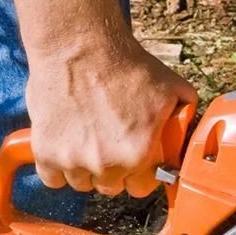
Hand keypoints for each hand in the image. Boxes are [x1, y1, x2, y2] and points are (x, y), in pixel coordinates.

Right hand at [25, 37, 197, 196]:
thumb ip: (185, 113)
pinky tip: (65, 148)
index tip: (134, 162)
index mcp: (138, 155)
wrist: (78, 46)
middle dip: (113, 172)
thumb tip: (189, 126)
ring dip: (85, 169)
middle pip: (110, 188)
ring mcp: (73, 160)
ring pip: (81, 183)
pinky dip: (56, 168)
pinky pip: (52, 178)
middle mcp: (106, 165)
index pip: (140, 188)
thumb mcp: (172, 88)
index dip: (139, 174)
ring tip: (87, 142)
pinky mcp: (46, 151)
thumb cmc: (125, 66)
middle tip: (110, 146)